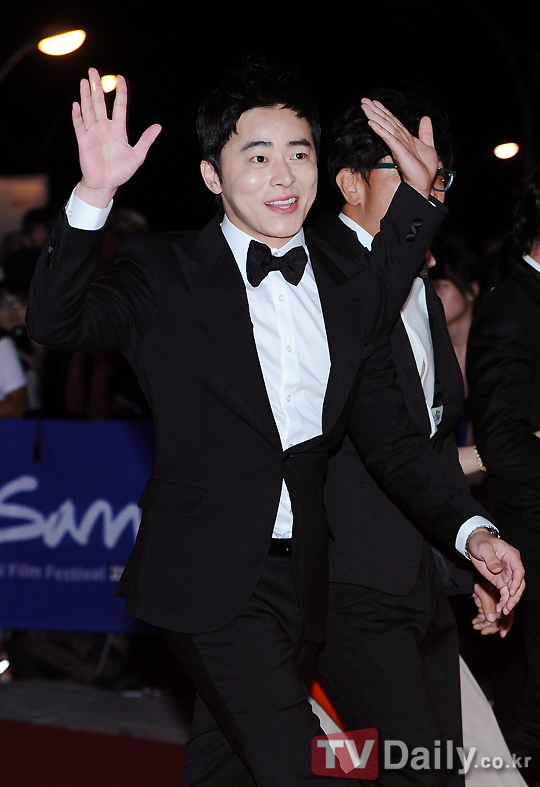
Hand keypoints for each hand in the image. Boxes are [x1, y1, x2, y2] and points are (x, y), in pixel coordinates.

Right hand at [72, 68, 161, 206]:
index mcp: (118, 130)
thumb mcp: (137, 155)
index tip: (120, 78)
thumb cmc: (120, 172)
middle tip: (93, 71)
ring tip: (84, 81)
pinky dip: (77, 115)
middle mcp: (105, 128)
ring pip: (89, 109)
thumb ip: (146, 140)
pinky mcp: (84, 141)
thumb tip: (158, 127)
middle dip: (97, 86)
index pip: (120, 106)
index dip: (121, 92)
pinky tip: (76, 104)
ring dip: (85, 95)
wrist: (105, 185)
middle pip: (100, 103)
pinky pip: (79, 125)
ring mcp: (93, 133)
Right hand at [361, 98, 438, 198]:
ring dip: (373, 116)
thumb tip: (425, 118)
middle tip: (363, 101)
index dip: (384, 110)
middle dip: (374, 110)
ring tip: (364, 107)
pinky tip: (371, 123)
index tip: (375, 102)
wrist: (423, 183)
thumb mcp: (428, 146)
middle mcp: (399, 139)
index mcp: (405, 137)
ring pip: (384, 127)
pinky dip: (379, 130)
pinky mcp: (398, 151)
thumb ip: (426, 132)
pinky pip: (387, 138)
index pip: (392, 121)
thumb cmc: (424, 169)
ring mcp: (397, 144)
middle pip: (385, 121)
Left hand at [467, 529, 524, 614]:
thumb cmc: (481, 542)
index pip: (519, 571)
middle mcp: (513, 567)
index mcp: (512, 557)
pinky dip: (504, 601)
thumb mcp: (484, 548)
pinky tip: (500, 608)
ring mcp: (508, 575)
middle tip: (508, 607)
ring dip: (510, 602)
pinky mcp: (501, 581)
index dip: (517, 582)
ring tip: (504, 611)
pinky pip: (505, 593)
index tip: (511, 591)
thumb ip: (491, 558)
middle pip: (519, 583)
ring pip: (513, 591)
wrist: (474, 544)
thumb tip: (497, 569)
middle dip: (515, 596)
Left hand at [471, 581, 514, 636]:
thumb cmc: (480, 583)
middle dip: (491, 628)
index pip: (508, 615)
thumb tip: (492, 619)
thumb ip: (488, 605)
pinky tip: (474, 622)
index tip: (502, 634)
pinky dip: (479, 621)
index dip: (506, 625)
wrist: (472, 580)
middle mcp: (499, 605)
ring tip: (475, 626)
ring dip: (483, 625)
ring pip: (490, 621)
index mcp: (504, 601)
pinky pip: (483, 618)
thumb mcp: (484, 592)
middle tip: (483, 631)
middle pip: (499, 620)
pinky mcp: (485, 609)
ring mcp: (492, 608)